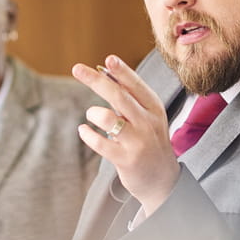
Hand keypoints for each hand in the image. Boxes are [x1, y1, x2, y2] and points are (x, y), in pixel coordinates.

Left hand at [71, 55, 180, 214]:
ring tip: (91, 116)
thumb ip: (128, 97)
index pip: (136, 85)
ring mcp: (137, 141)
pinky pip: (100, 142)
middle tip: (76, 68)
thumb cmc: (149, 141)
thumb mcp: (146, 116)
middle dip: (96, 80)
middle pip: (118, 96)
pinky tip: (84, 131)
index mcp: (154, 108)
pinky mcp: (126, 159)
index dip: (122, 71)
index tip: (108, 59)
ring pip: (107, 118)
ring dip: (93, 113)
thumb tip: (105, 71)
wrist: (163, 180)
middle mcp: (147, 122)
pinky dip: (87, 134)